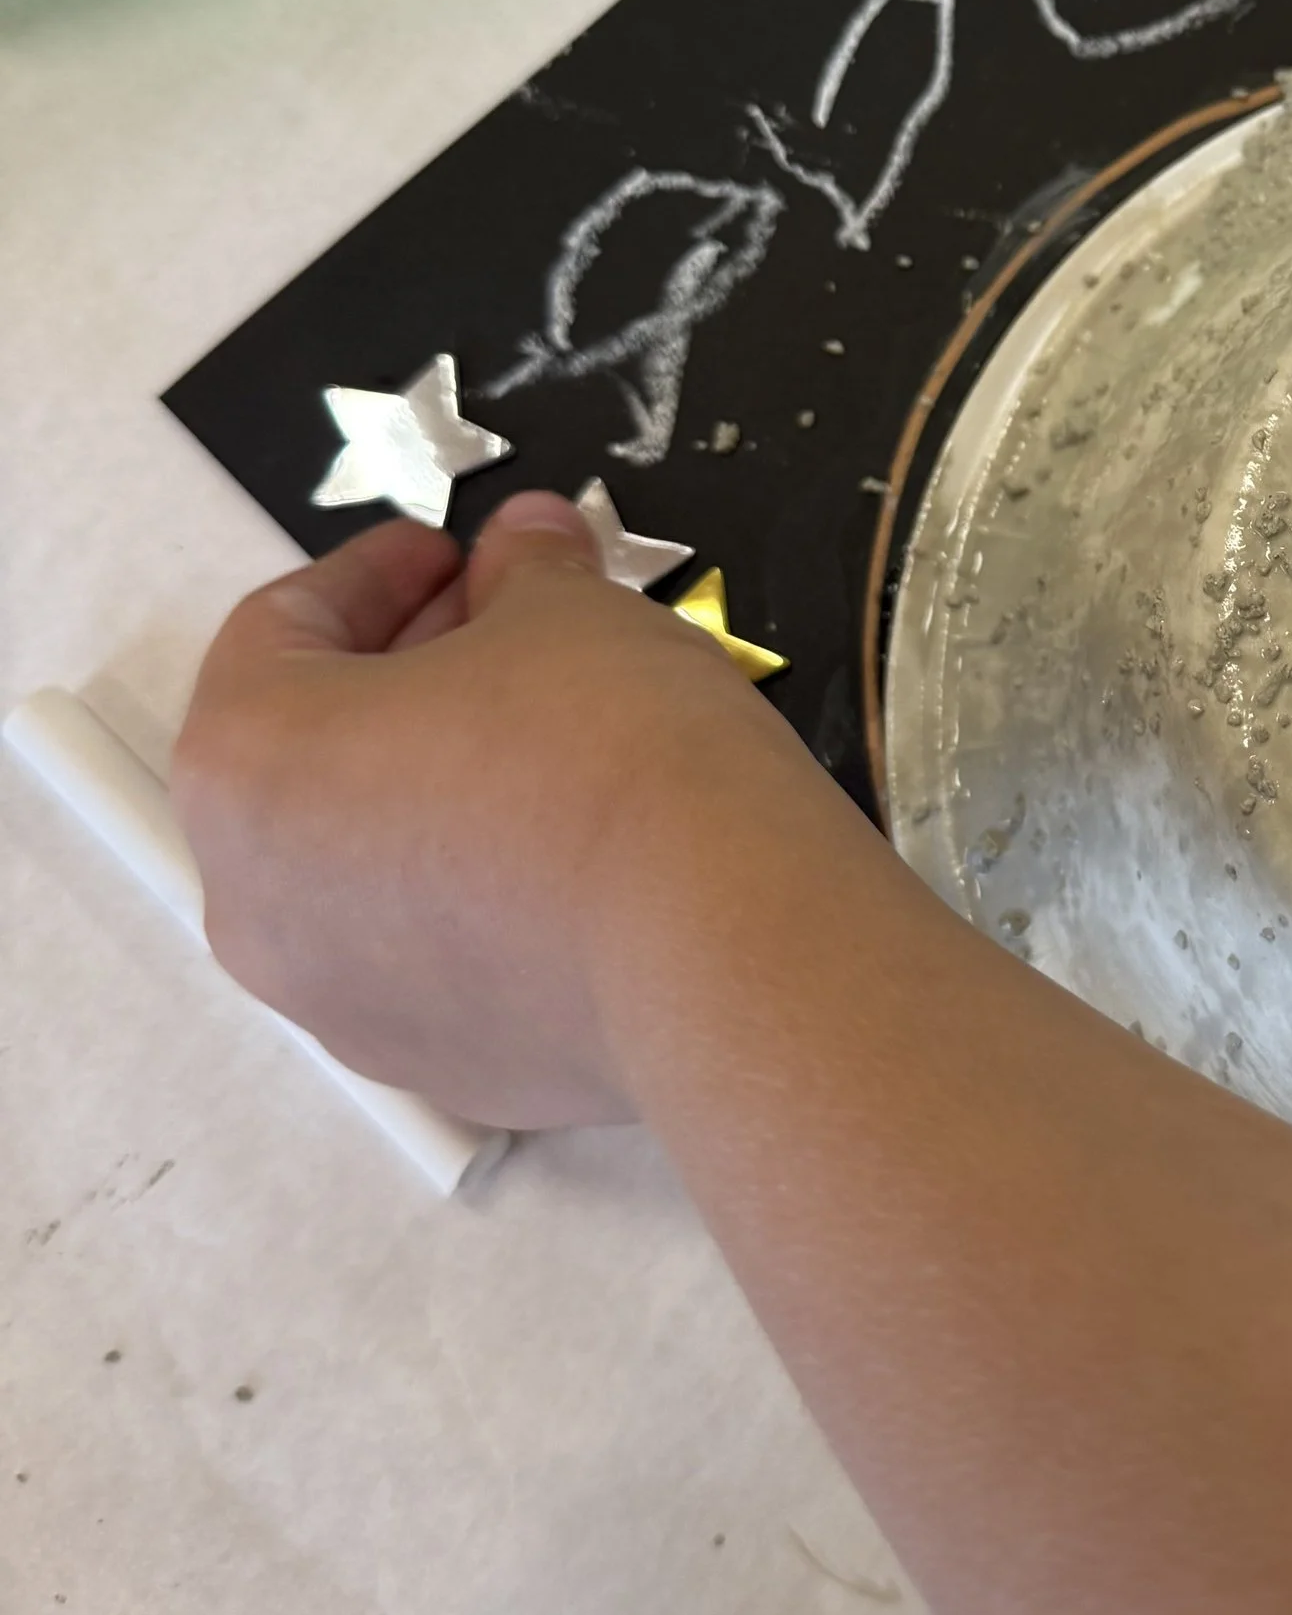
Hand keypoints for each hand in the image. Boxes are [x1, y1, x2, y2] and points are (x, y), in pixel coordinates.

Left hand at [174, 494, 820, 1125]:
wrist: (720, 945)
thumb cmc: (611, 760)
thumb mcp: (567, 612)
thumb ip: (524, 570)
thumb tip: (529, 548)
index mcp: (248, 766)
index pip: (279, 632)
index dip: (374, 575)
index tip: (449, 555)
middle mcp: (258, 902)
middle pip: (313, 758)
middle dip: (409, 680)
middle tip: (506, 632)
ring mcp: (341, 1004)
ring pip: (368, 870)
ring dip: (440, 793)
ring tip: (552, 745)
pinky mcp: (439, 1067)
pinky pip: (438, 957)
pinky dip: (484, 896)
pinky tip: (578, 853)